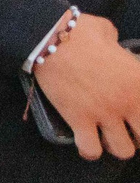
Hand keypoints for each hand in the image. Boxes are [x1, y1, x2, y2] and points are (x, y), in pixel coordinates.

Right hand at [33, 12, 139, 159]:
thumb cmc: (80, 31)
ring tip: (106, 135)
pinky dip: (89, 149)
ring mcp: (104, 113)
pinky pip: (90, 149)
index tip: (135, 115)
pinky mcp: (78, 119)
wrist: (50, 38)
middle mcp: (128, 102)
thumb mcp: (110, 33)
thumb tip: (113, 47)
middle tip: (125, 127)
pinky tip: (86, 140)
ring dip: (116, 145)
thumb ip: (118, 45)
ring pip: (123, 150)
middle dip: (137, 135)